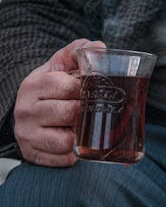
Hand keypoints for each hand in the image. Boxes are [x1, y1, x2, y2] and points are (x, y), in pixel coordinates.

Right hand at [13, 38, 105, 166]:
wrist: (29, 113)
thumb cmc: (51, 88)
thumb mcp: (59, 65)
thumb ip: (78, 51)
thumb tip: (99, 47)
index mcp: (33, 85)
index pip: (66, 86)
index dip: (84, 89)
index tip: (88, 90)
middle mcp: (25, 110)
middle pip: (69, 113)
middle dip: (85, 113)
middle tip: (89, 110)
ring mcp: (27, 134)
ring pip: (66, 140)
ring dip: (80, 135)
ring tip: (79, 127)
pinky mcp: (33, 155)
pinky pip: (64, 159)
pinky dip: (74, 153)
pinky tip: (73, 142)